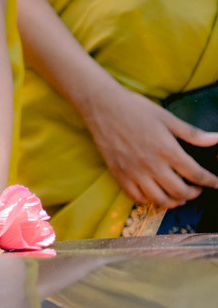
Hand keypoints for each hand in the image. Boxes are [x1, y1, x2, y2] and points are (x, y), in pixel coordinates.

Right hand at [79, 80, 217, 207]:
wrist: (102, 107)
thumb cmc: (135, 109)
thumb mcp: (166, 117)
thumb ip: (192, 133)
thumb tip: (216, 139)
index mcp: (167, 150)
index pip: (195, 174)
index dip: (210, 181)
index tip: (216, 183)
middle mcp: (151, 165)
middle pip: (179, 192)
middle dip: (193, 194)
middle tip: (196, 189)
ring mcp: (133, 172)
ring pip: (159, 199)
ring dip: (174, 201)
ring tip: (178, 196)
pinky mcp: (119, 174)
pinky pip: (136, 197)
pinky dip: (149, 200)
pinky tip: (155, 194)